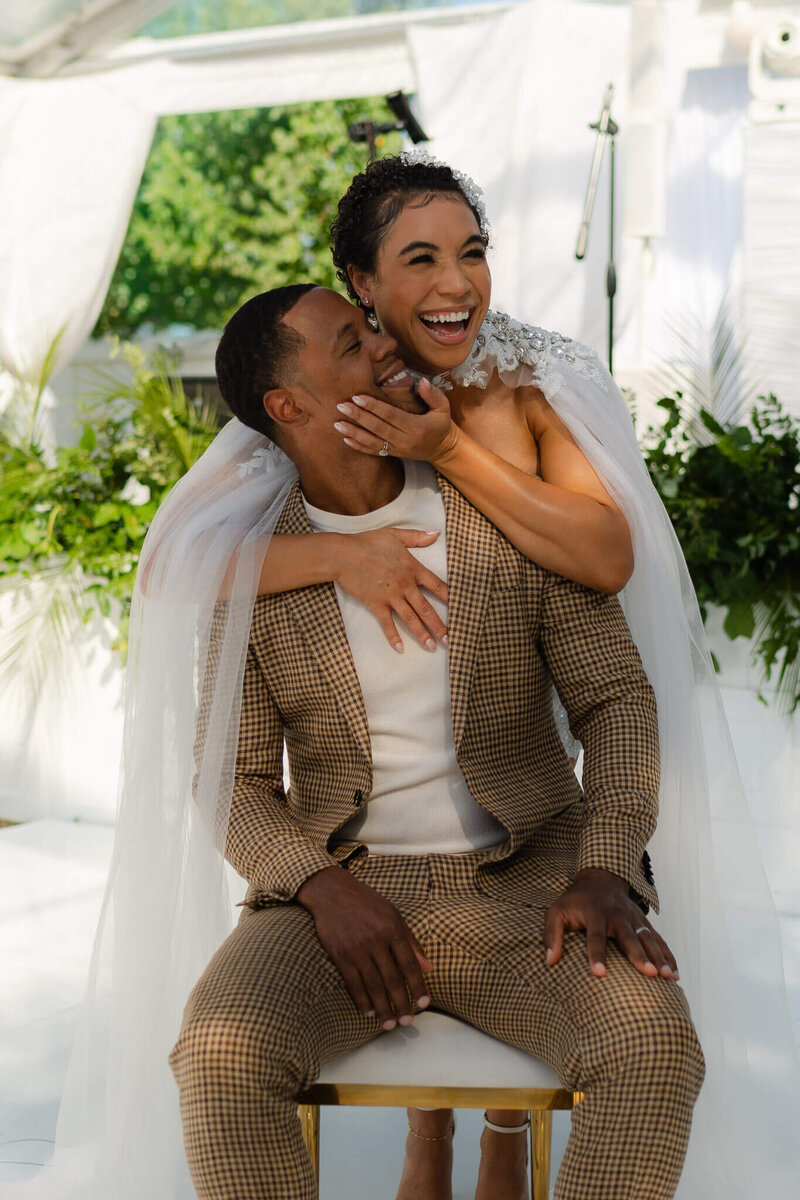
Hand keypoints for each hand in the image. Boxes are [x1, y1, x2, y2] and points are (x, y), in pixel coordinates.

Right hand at [297, 865, 432, 1029]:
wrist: (332, 892)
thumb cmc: (367, 903)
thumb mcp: (393, 915)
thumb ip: (411, 942)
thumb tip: (428, 968)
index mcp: (392, 928)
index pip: (409, 963)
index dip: (418, 985)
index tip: (424, 1003)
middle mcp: (375, 940)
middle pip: (392, 979)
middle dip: (401, 1003)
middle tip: (407, 1022)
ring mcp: (356, 949)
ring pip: (373, 985)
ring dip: (383, 1008)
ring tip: (390, 1024)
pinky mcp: (340, 955)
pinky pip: (353, 983)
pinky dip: (362, 1000)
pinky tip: (369, 1012)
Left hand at [333, 377, 458, 463]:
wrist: (443, 448)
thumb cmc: (441, 424)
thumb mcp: (443, 407)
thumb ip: (432, 394)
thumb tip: (421, 381)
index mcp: (417, 426)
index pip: (391, 415)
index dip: (374, 406)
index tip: (358, 397)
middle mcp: (405, 440)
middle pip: (378, 428)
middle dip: (359, 417)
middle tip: (341, 406)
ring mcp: (398, 449)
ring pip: (373, 442)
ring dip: (354, 433)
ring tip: (337, 424)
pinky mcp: (393, 454)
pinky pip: (374, 452)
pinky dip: (359, 446)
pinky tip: (346, 439)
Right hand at [333, 527, 448, 652]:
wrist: (343, 554)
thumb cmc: (368, 542)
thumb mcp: (394, 535)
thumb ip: (417, 536)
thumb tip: (436, 533)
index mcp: (412, 569)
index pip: (437, 586)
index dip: (450, 598)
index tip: (461, 609)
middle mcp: (405, 585)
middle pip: (427, 609)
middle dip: (440, 626)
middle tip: (450, 640)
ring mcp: (391, 597)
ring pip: (411, 619)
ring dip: (423, 634)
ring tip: (433, 647)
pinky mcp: (376, 604)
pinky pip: (387, 623)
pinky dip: (394, 637)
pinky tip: (401, 649)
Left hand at [544, 868, 678, 980]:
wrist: (600, 879)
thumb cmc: (574, 901)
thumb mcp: (556, 912)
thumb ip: (551, 935)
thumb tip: (550, 961)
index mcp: (595, 914)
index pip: (595, 936)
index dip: (596, 955)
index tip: (599, 974)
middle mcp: (617, 916)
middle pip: (629, 937)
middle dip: (639, 955)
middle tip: (648, 973)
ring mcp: (634, 918)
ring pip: (648, 938)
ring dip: (659, 957)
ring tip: (667, 977)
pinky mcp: (644, 922)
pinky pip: (658, 939)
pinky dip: (668, 955)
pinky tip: (674, 973)